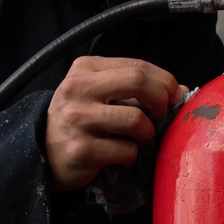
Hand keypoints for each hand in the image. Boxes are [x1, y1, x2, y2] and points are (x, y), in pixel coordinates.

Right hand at [45, 56, 187, 190]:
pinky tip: (121, 157)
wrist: (42, 152)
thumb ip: (134, 88)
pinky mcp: (81, 150)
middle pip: (138, 82)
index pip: (137, 66)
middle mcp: (78, 89)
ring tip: (139, 140)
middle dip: (161, 99)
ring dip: (147, 134)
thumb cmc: (79, 121)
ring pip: (136, 120)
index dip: (164, 81)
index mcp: (84, 68)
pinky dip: (131, 156)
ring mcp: (77, 120)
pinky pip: (125, 151)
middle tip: (162, 114)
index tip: (173, 96)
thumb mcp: (99, 94)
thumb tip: (181, 91)